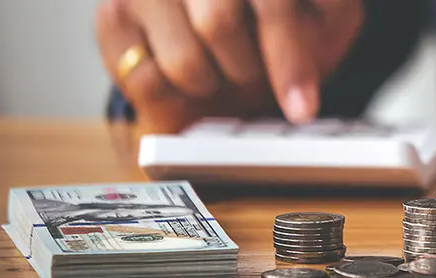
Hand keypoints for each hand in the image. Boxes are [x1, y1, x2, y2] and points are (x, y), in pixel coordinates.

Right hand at [95, 0, 363, 133]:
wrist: (233, 18)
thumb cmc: (279, 15)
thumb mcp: (324, 11)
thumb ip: (324, 18)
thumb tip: (306, 62)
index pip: (269, 2)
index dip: (289, 58)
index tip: (303, 109)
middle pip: (218, 25)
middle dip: (248, 70)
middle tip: (256, 75)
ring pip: (184, 62)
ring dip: (215, 85)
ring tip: (223, 69)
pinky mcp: (111, 17)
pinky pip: (146, 83)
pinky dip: (178, 99)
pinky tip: (191, 76)